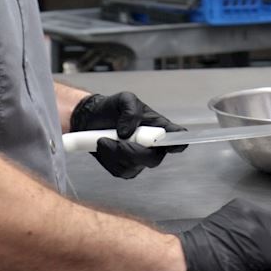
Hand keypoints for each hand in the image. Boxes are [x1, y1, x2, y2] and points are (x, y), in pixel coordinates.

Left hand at [69, 91, 187, 178]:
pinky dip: (108, 159)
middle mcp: (153, 146)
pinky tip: (104, 146)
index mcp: (159, 127)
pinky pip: (120, 171)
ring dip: (114, 153)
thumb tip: (127, 133)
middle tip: (117, 138)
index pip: (178, 137)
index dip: (178, 144)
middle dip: (133, 151)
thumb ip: (130, 111)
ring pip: (133, 166)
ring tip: (104, 138)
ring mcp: (140, 160)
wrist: (92, 119)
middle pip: (154, 158)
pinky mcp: (126, 168)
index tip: (169, 145)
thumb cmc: (113, 108)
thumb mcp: (124, 100)